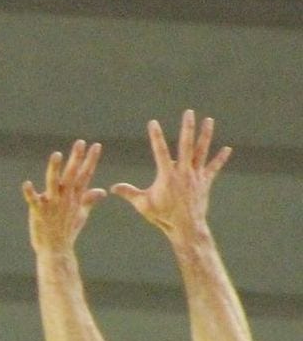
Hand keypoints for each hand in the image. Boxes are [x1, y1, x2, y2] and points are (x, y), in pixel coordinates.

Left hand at [22, 140, 106, 254]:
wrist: (56, 250)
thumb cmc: (68, 231)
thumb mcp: (81, 214)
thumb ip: (89, 200)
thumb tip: (102, 191)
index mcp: (75, 197)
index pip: (85, 175)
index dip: (90, 160)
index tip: (96, 145)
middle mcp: (65, 198)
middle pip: (72, 175)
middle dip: (76, 159)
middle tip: (80, 142)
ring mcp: (52, 205)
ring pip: (54, 183)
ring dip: (55, 169)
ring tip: (56, 154)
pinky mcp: (39, 212)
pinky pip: (34, 201)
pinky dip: (30, 193)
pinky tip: (26, 184)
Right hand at [111, 110, 230, 239]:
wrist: (186, 227)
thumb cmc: (163, 216)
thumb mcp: (143, 205)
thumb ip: (129, 193)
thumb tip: (112, 188)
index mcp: (167, 175)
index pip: (160, 151)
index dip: (156, 136)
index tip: (153, 123)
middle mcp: (184, 172)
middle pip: (186, 145)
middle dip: (187, 127)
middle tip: (188, 113)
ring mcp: (196, 176)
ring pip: (202, 151)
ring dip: (205, 135)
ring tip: (209, 120)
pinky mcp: (205, 182)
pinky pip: (214, 168)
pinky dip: (220, 159)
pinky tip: (227, 149)